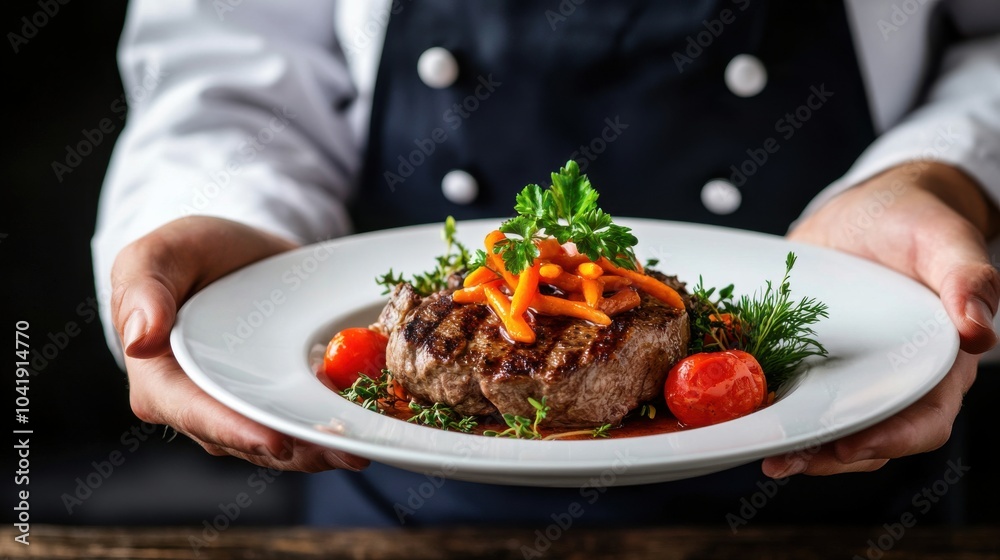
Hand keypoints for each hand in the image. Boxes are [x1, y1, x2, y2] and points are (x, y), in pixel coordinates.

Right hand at [110, 216, 368, 471]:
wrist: (235, 252)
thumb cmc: (186, 254)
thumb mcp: (158, 255)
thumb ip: (143, 289)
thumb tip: (139, 338)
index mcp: (161, 382)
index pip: (199, 416)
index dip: (238, 432)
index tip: (277, 442)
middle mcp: (200, 408)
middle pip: (249, 439)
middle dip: (297, 451)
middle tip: (343, 452)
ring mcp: (243, 409)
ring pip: (283, 440)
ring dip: (323, 448)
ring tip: (362, 447)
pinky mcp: (278, 401)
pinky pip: (304, 419)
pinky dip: (334, 424)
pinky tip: (368, 424)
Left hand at [763, 162, 999, 476]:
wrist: (870, 207)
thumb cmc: (916, 220)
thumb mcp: (944, 237)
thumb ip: (968, 278)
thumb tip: (979, 330)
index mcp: (938, 361)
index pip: (925, 419)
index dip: (891, 440)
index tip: (849, 446)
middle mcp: (893, 377)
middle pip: (869, 437)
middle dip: (828, 457)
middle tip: (785, 462)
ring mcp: (848, 372)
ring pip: (830, 426)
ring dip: (799, 447)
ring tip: (763, 454)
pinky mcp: (810, 359)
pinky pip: (795, 395)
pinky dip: (773, 410)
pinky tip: (744, 417)